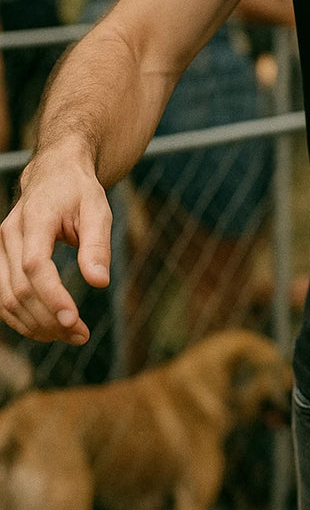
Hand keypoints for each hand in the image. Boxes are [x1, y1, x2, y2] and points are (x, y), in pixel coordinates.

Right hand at [0, 152, 111, 344]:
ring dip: (35, 325)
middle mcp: (9, 235)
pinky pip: (3, 298)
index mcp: (36, 218)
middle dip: (49, 318)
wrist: (53, 174)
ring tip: (70, 335)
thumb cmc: (78, 191)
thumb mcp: (98, 209)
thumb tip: (100, 282)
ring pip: (6, 299)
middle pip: (20, 289)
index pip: (35, 266)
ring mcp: (0, 249)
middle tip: (81, 334)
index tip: (73, 320)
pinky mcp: (0, 261)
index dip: (51, 297)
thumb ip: (97, 244)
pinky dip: (22, 319)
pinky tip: (48, 328)